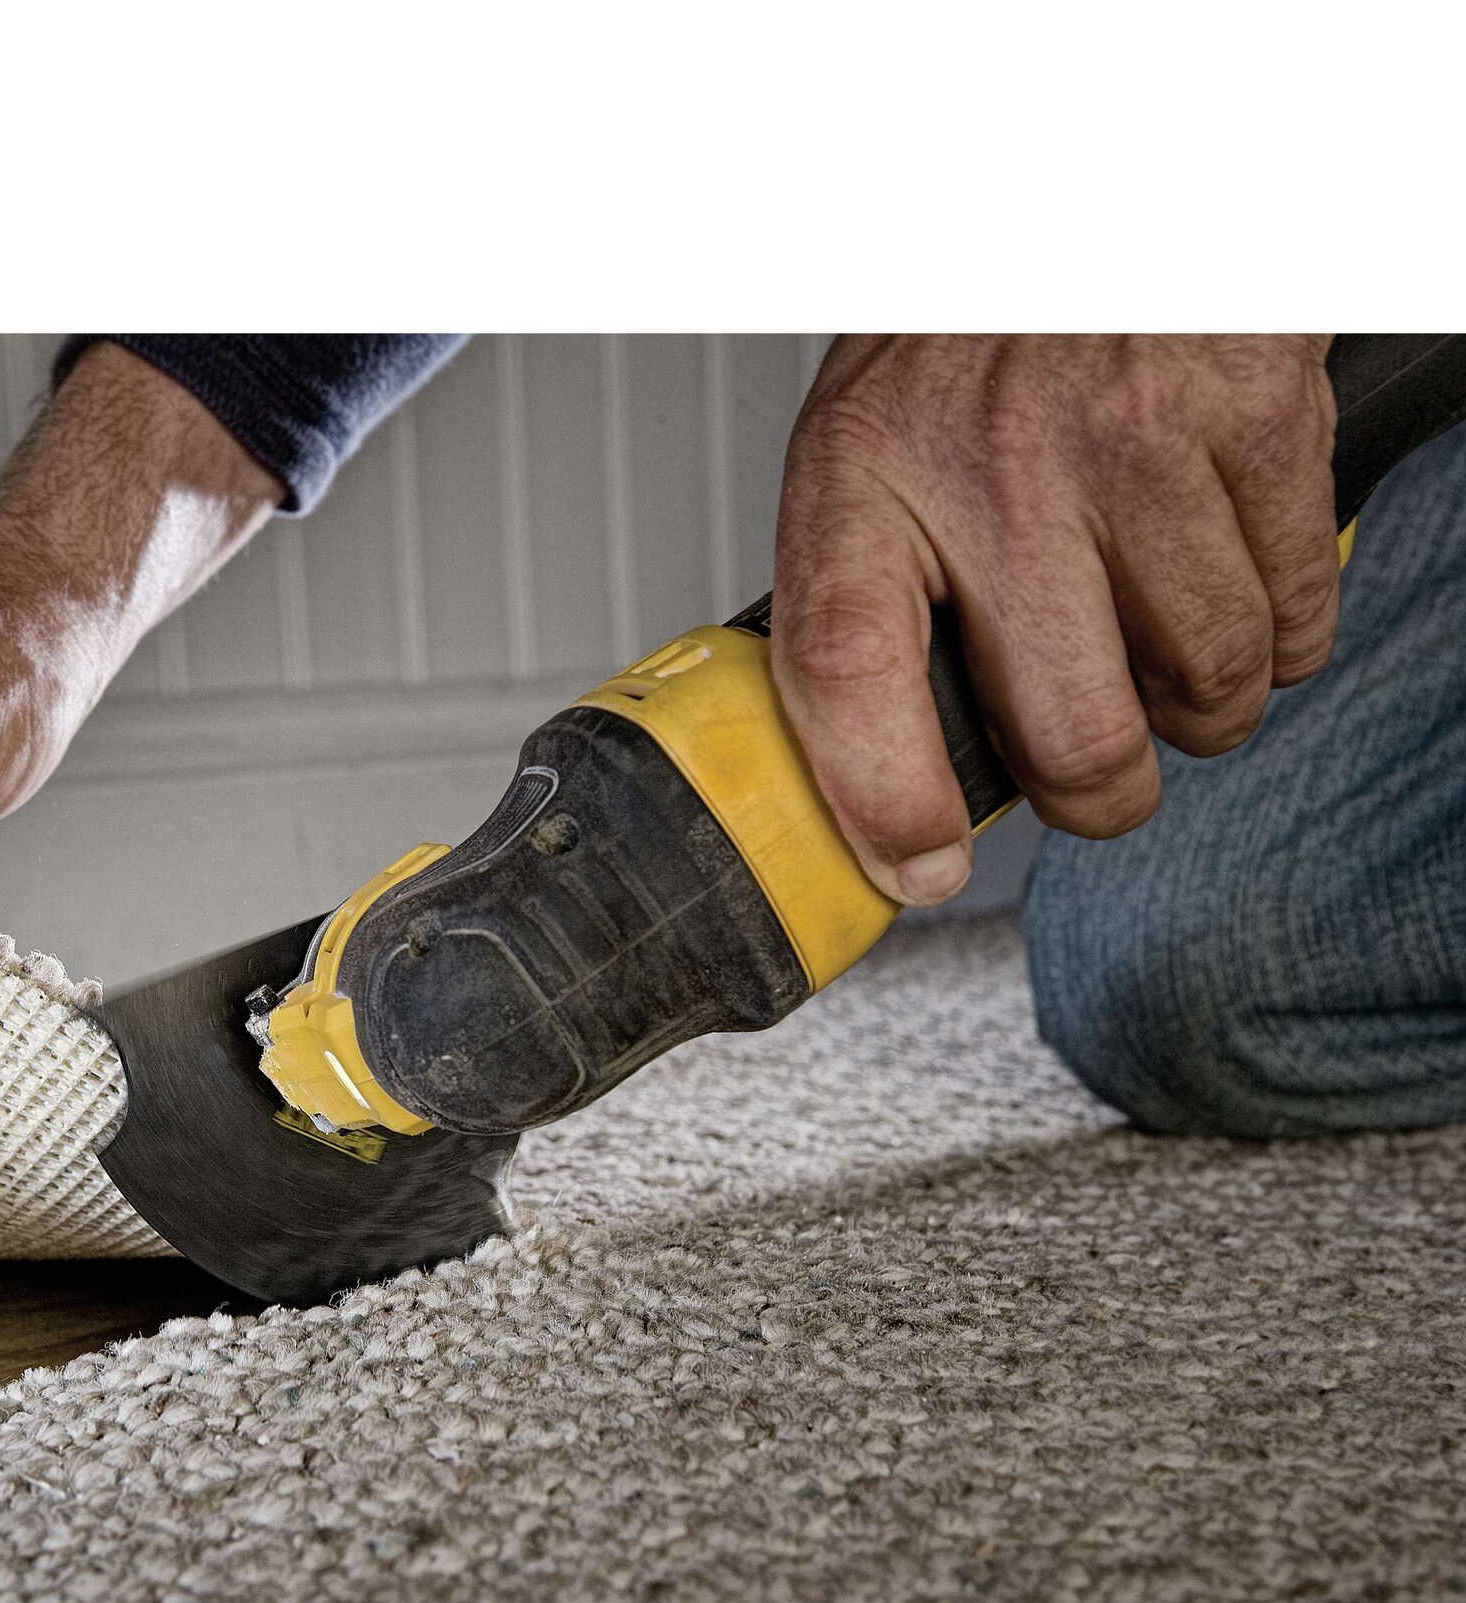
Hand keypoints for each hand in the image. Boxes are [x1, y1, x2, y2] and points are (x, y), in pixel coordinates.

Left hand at [771, 334, 1338, 903]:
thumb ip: (860, 613)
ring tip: (1157, 646)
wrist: (1090, 197)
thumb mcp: (859, 461)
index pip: (845, 671)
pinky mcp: (1258, 416)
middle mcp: (993, 458)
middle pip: (1070, 734)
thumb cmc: (971, 347)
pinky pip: (1296, 618)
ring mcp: (1133, 438)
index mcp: (862, 473)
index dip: (886, 801)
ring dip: (1198, 713)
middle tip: (1093, 771)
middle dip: (1098, 795)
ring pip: (1206, 692)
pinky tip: (1224, 579)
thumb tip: (885, 801)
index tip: (919, 867)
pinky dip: (1279, 637)